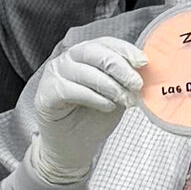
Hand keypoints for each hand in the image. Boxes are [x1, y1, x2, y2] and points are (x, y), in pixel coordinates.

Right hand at [29, 36, 144, 183]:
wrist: (74, 146)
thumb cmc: (94, 117)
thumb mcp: (117, 95)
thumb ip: (125, 81)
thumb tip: (144, 71)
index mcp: (86, 54)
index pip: (105, 43)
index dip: (125, 50)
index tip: (143, 62)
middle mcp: (68, 59)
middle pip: (94, 52)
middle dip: (119, 67)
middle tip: (136, 84)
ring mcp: (54, 75)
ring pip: (84, 71)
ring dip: (110, 86)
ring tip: (125, 100)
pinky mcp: (46, 94)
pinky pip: (71, 90)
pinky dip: (93, 97)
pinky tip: (107, 106)